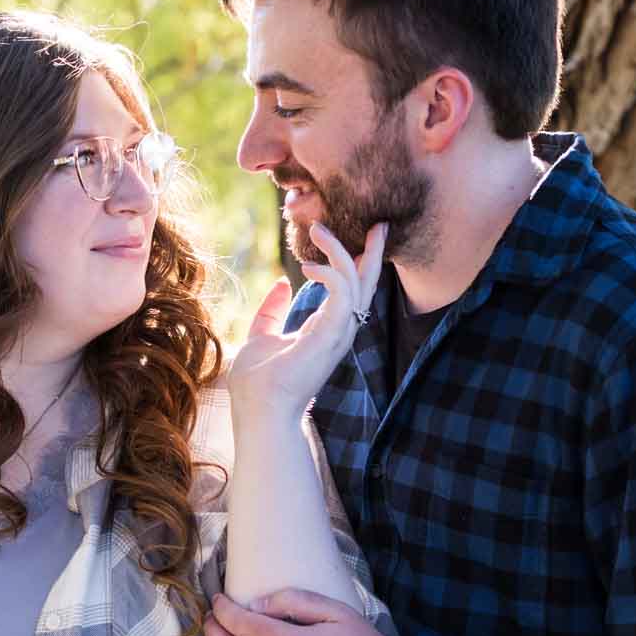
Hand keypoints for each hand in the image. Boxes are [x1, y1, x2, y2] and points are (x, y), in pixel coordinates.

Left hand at [228, 222, 385, 423]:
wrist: (257, 413)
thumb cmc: (257, 385)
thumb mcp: (261, 336)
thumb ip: (272, 312)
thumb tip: (280, 285)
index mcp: (326, 331)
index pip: (351, 292)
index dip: (355, 264)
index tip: (354, 237)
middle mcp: (339, 332)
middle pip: (367, 285)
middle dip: (373, 253)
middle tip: (378, 223)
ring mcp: (338, 334)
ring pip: (357, 283)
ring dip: (341, 252)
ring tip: (318, 230)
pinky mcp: (331, 335)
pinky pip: (343, 293)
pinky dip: (329, 273)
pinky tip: (307, 267)